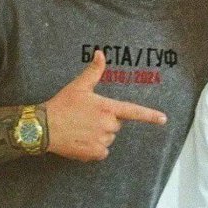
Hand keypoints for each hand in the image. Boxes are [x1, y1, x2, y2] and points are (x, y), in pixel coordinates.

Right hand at [43, 50, 166, 160]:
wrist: (44, 127)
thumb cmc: (62, 105)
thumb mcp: (79, 86)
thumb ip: (94, 71)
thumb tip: (100, 53)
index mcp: (107, 107)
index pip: (133, 112)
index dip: (150, 116)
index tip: (163, 119)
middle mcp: (108, 125)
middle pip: (116, 125)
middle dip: (106, 122)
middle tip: (87, 117)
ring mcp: (102, 140)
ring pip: (108, 139)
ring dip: (100, 135)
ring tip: (81, 129)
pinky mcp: (95, 153)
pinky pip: (102, 152)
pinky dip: (94, 148)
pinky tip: (81, 140)